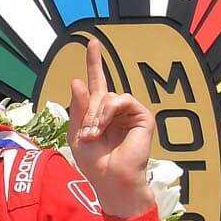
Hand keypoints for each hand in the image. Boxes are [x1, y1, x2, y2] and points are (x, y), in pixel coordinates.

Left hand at [67, 37, 155, 219]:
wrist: (111, 179)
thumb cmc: (94, 163)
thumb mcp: (78, 134)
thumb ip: (79, 108)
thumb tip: (77, 79)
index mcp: (100, 113)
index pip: (97, 83)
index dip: (94, 63)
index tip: (92, 42)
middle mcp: (116, 110)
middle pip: (100, 91)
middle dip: (89, 111)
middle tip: (88, 133)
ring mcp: (130, 112)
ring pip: (109, 96)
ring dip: (98, 114)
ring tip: (95, 133)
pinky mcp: (143, 116)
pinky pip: (122, 100)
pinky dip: (109, 112)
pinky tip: (104, 126)